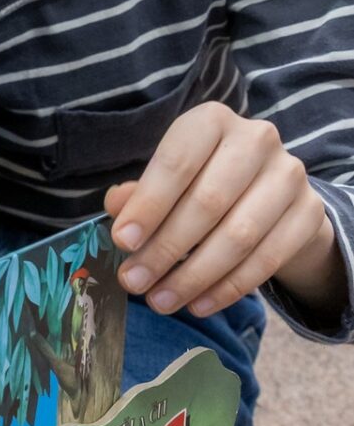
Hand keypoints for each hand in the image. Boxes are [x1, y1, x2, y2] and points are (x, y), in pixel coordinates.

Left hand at [105, 104, 341, 319]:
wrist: (271, 191)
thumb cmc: (204, 180)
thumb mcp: (169, 179)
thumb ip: (140, 193)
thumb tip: (116, 208)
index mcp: (212, 121)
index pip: (177, 162)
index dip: (148, 205)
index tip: (121, 242)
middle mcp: (257, 139)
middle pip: (208, 202)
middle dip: (165, 249)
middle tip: (133, 281)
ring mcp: (289, 175)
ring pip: (238, 236)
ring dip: (194, 276)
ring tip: (160, 301)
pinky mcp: (309, 213)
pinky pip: (267, 260)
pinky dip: (228, 288)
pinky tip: (198, 304)